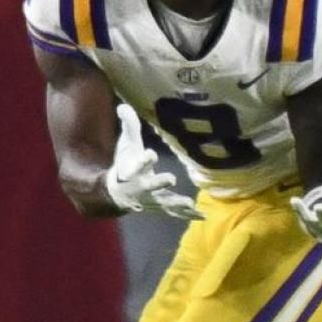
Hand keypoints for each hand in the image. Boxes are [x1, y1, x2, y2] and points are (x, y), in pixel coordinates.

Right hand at [106, 104, 203, 219]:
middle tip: (170, 178)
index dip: (143, 160)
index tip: (151, 154)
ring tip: (190, 203)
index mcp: (131, 170)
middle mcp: (140, 186)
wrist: (118, 192)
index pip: (136, 164)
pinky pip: (174, 212)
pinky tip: (203, 216)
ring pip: (163, 202)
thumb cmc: (125, 164)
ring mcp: (151, 199)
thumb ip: (129, 126)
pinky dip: (187, 214)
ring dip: (176, 203)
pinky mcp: (160, 206)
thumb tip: (123, 105)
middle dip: (158, 182)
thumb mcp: (126, 145)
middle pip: (149, 185)